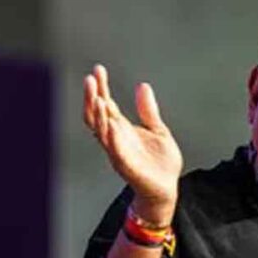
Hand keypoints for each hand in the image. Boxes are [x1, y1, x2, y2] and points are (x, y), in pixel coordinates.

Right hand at [84, 64, 182, 224]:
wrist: (166, 188)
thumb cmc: (160, 162)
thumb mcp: (158, 129)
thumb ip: (148, 110)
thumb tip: (142, 86)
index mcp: (122, 129)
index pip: (106, 104)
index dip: (100, 88)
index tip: (97, 70)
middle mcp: (116, 139)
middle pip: (97, 115)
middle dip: (92, 97)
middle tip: (91, 78)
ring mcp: (119, 152)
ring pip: (101, 131)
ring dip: (98, 115)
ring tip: (97, 97)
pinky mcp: (127, 165)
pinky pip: (115, 150)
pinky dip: (112, 137)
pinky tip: (111, 123)